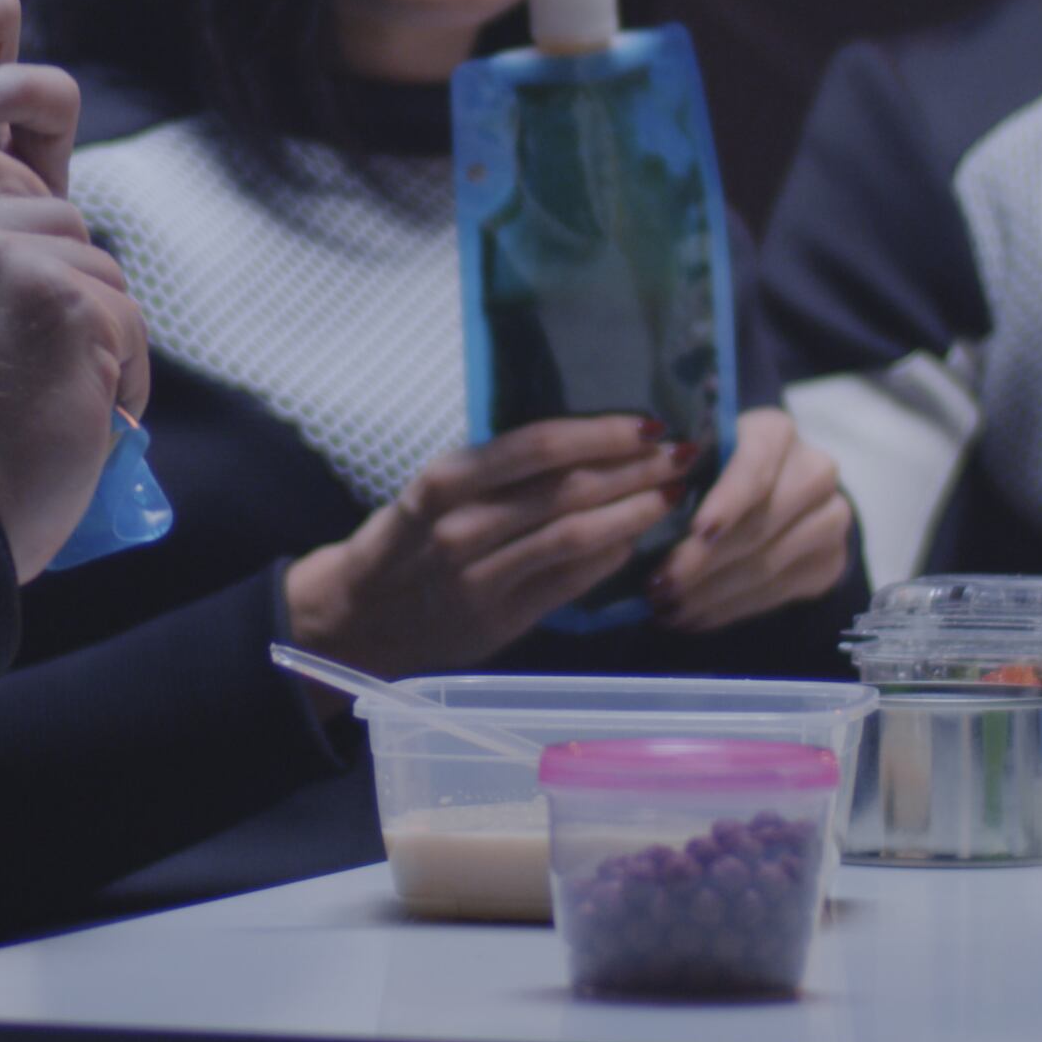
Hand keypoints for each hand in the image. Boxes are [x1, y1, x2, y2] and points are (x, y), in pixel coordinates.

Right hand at [0, 129, 147, 581]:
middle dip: (63, 282)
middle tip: (41, 363)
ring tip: (64, 400)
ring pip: (94, 264)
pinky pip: (126, 317)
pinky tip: (93, 420)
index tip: (22, 258)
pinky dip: (126, 375)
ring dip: (97, 333)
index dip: (7, 193)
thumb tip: (16, 247)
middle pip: (46, 214)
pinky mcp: (62, 301)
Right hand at [283, 416, 687, 678]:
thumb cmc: (408, 540)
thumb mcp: (438, 491)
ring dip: (632, 512)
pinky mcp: (499, 619)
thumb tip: (587, 442)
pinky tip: (637, 541)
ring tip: (672, 494)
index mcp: (446, 481)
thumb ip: (500, 471)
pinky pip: (567, 582)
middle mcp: (461, 527)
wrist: (359, 616)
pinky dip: (608, 557)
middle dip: (632, 469)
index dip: (599, 433)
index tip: (648, 422)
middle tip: (682, 452)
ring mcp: (481, 577)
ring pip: (573, 536)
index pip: (536, 447)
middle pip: (565, 489)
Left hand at [649, 408, 855, 632]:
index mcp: (774, 432)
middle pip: (758, 525)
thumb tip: (646, 515)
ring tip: (668, 610)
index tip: (699, 531)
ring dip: (710, 595)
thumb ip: (679, 477)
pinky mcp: (830, 562)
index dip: (729, 500)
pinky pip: (776, 593)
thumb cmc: (714, 470)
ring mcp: (830, 519)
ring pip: (765, 565)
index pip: (755, 466)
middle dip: (702, 562)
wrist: (774, 493)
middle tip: (658, 587)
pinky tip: (694, 618)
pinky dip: (728, 610)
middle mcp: (814, 471)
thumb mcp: (696, 460)